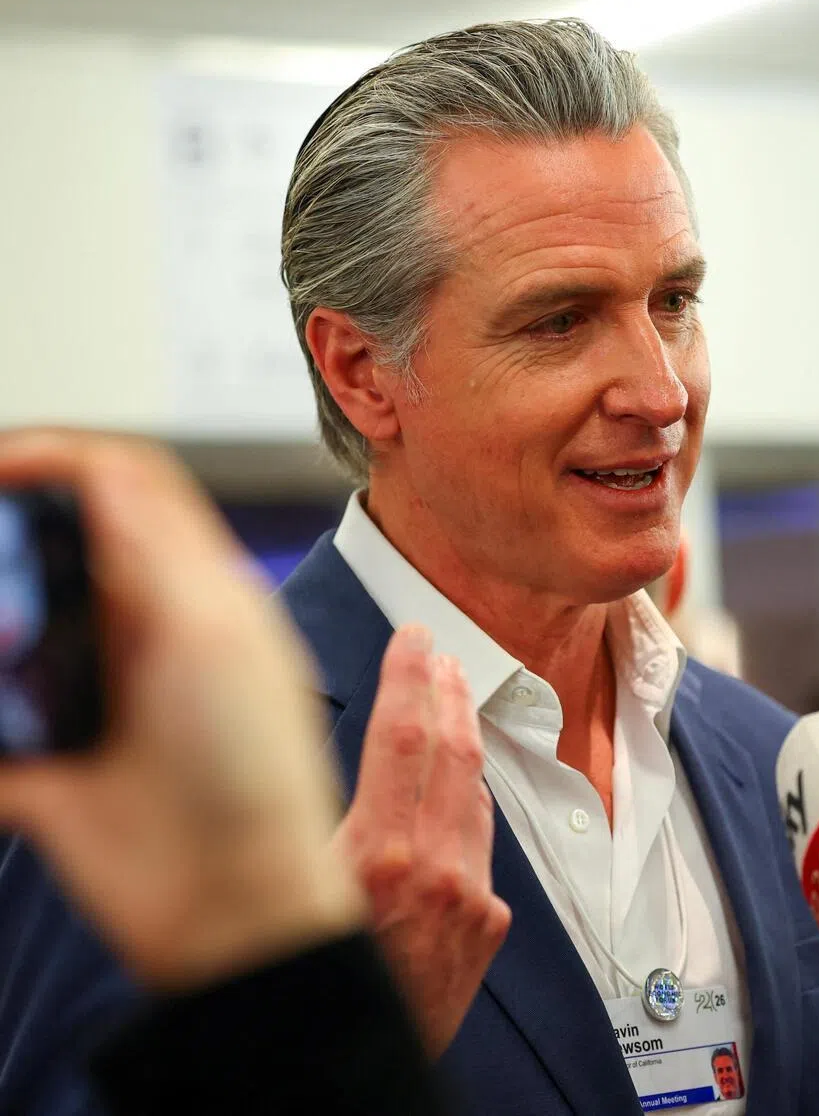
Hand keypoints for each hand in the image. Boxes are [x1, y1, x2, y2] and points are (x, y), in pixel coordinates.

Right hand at [0, 430, 364, 989]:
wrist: (228, 901)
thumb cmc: (251, 770)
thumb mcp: (216, 637)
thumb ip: (157, 550)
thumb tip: (102, 467)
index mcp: (194, 591)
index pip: (124, 488)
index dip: (60, 459)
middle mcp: (139, 628)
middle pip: (50, 545)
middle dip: (3, 538)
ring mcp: (89, 688)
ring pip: (8, 618)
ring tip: (2, 644)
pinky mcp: (44, 754)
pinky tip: (4, 710)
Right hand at [333, 627, 511, 1056]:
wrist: (351, 1080)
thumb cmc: (304, 988)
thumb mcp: (294, 894)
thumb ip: (328, 830)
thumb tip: (353, 768)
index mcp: (376, 858)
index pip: (401, 739)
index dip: (409, 679)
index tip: (413, 638)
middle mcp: (433, 872)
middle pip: (450, 755)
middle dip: (448, 692)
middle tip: (441, 654)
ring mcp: (469, 898)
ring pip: (474, 793)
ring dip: (464, 740)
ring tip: (453, 698)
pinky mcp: (488, 923)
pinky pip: (482, 842)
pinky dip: (470, 802)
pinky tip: (461, 782)